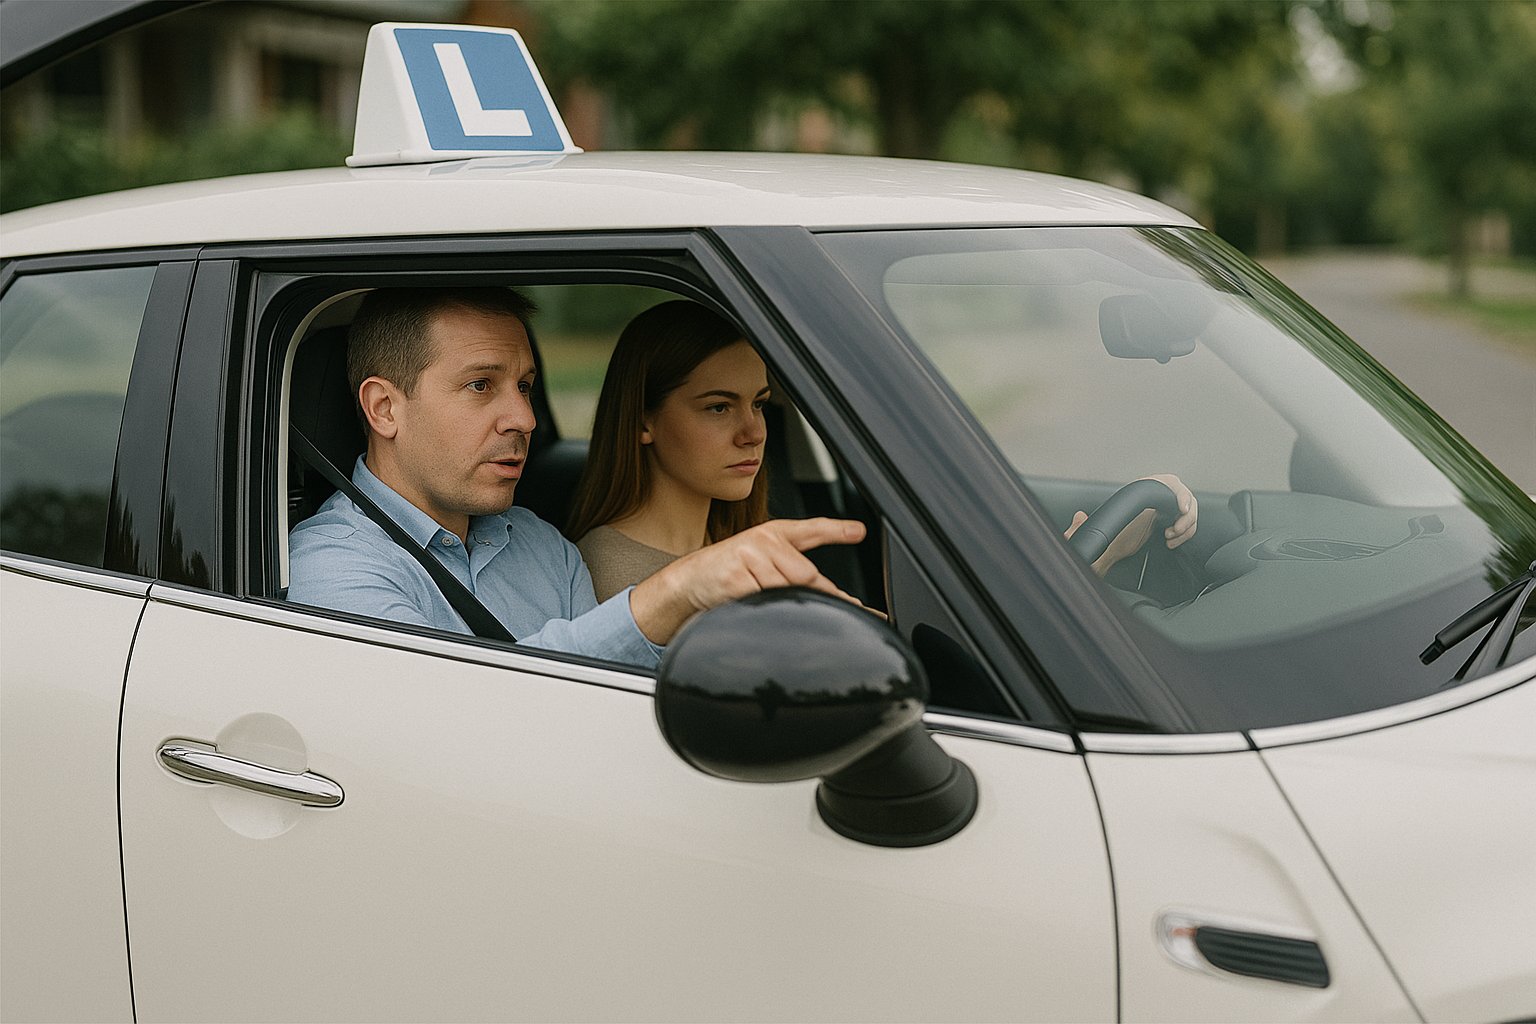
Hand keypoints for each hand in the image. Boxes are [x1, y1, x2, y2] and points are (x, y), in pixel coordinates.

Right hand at [630, 517, 866, 643]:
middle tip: (829, 607)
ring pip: (785, 590)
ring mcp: (748, 557)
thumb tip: (831, 590)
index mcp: (775, 533)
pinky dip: (765, 609)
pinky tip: (753, 602)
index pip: (811, 530)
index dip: (836, 530)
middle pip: (804, 575)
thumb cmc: (733, 569)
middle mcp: (763, 540)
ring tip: (765, 598)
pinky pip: (763, 600)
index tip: (859, 531)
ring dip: (784, 604)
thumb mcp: (765, 557)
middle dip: (817, 595)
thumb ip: (797, 566)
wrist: (691, 579)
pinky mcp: (735, 578)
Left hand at [1064, 473, 1196, 575]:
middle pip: (1186, 497)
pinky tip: (1172, 540)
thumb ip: (1081, 526)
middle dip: (1186, 516)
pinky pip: (1187, 524)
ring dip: (1186, 527)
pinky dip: (1186, 533)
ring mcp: (1162, 509)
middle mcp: (1153, 498)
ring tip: (1171, 537)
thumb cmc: (1105, 538)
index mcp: (1139, 492)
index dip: (1181, 494)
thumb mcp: (1092, 533)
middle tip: (1176, 530)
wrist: (1110, 553)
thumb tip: (1078, 517)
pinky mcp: (1167, 523)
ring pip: (1190, 512)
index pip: (1170, 483)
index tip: (1182, 509)